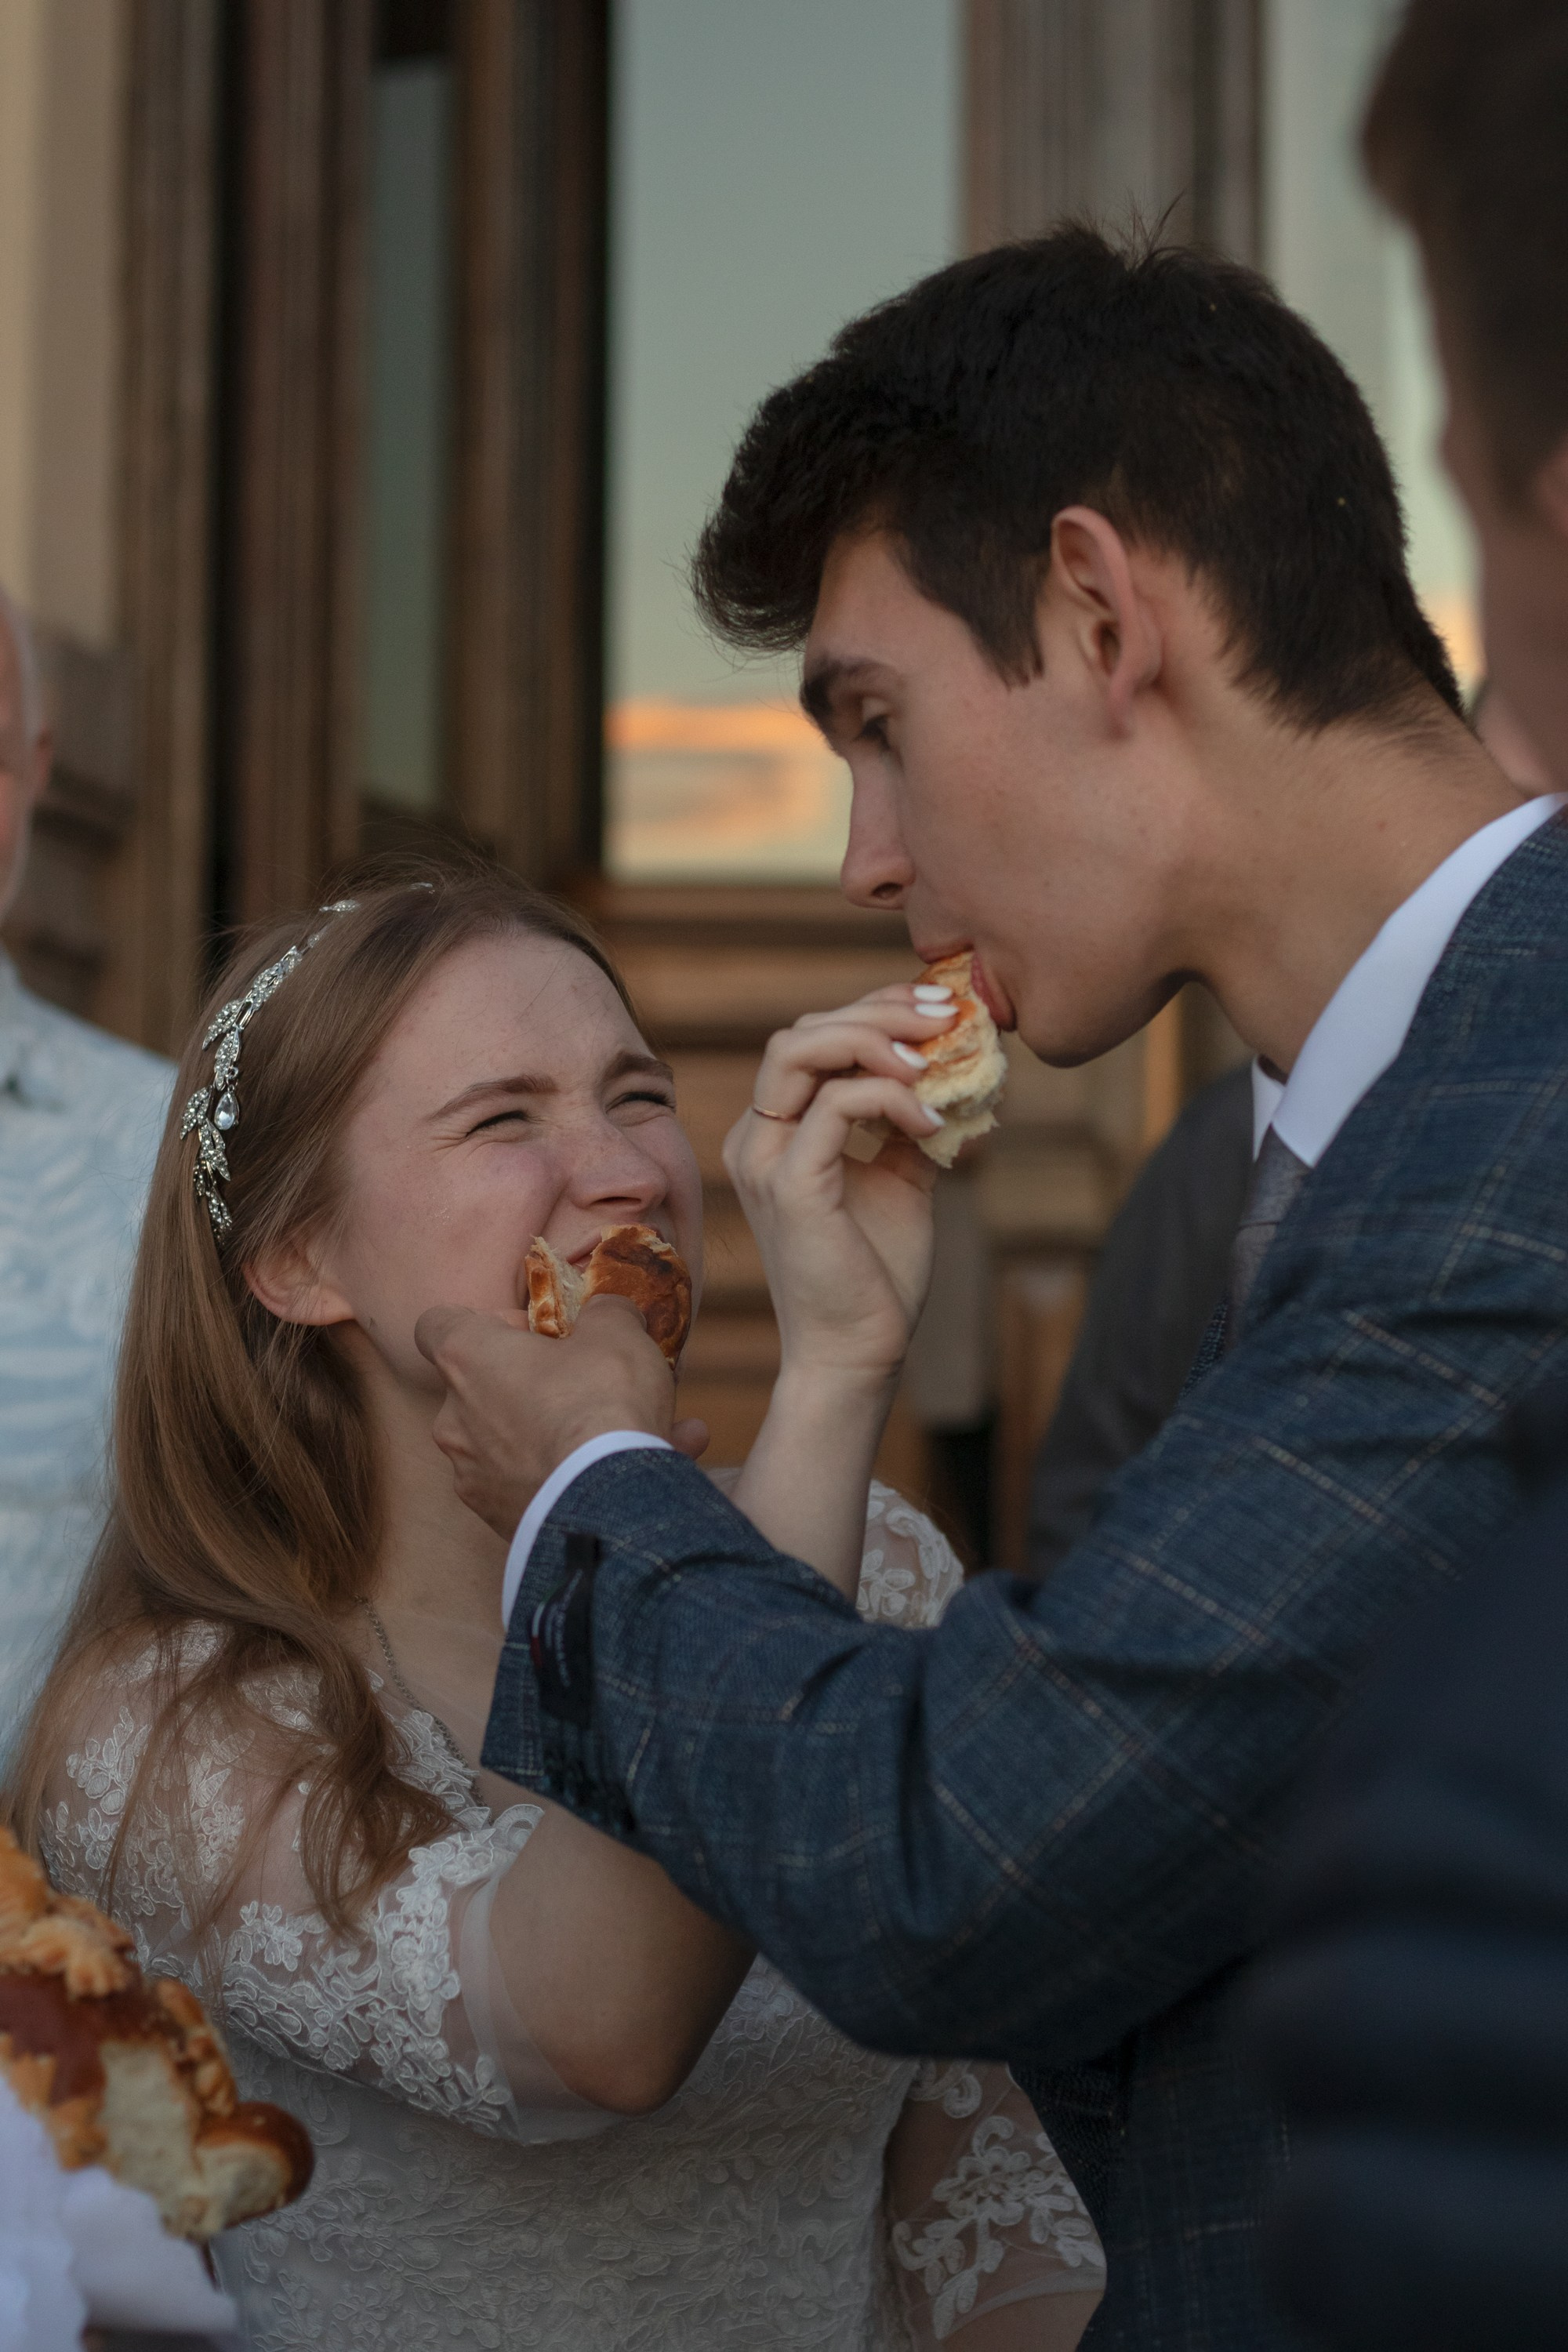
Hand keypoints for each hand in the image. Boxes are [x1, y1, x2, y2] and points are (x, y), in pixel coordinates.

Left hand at [415, 1296, 708, 1538]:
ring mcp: (473, 1477)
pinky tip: (637, 1471)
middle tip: (583, 1384)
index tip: (527, 1332)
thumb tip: (606, 1311)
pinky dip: (576, 1478)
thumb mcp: (617, 1332)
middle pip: (479, 1390)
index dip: (483, 1322)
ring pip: (516, 1444)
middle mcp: (454, 1420)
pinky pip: (538, 1485)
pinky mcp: (499, 1520)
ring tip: (631, 1437)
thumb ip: (605, 1312)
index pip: (436, 1326)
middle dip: (529, 1386)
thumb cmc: (600, 1400)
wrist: (610, 1504)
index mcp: (467, 1360)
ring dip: (561, 1436)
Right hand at [723, 984, 952, 1390]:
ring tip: (933, 1061)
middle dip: (878, 1011)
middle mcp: (757, 1139)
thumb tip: (955, 1070)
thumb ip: (910, 1124)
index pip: (810, 1040)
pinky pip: (836, 1105)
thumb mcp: (901, 1180)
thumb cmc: (876, 1274)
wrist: (859, 1354)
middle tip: (946, 1019)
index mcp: (775, 1134)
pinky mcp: (791, 1186)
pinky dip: (890, 1097)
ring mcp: (765, 1160)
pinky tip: (932, 1122)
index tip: (939, 1013)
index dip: (873, 1013)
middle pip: (800, 1031)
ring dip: (876, 1039)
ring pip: (801, 1050)